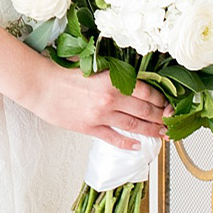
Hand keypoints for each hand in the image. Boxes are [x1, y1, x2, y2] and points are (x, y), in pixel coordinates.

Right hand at [31, 61, 166, 152]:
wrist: (41, 86)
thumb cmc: (64, 73)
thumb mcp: (93, 66)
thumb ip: (113, 72)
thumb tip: (132, 77)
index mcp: (113, 80)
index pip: (147, 92)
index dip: (161, 100)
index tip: (168, 104)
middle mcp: (111, 98)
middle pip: (145, 110)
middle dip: (161, 118)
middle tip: (171, 122)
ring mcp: (101, 115)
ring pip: (134, 126)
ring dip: (151, 131)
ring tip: (161, 135)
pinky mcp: (90, 127)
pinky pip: (114, 137)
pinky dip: (127, 143)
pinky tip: (136, 146)